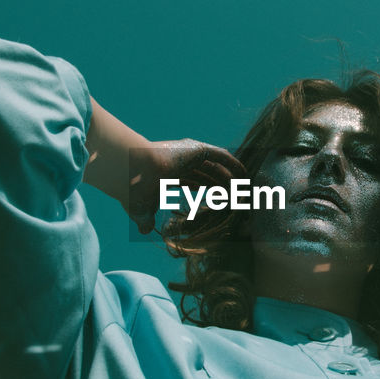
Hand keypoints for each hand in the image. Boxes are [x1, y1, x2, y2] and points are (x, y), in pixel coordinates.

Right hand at [120, 139, 246, 233]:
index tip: (215, 200)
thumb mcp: (141, 209)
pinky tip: (245, 175)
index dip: (202, 188)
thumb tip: (144, 230)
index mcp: (167, 172)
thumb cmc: (134, 191)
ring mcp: (189, 153)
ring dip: (229, 178)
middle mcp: (179, 160)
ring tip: (243, 191)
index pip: (190, 180)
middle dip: (219, 186)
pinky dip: (234, 165)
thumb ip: (146, 218)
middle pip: (206, 174)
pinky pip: (222, 157)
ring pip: (216, 167)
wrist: (134, 173)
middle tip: (234, 200)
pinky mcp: (198, 148)